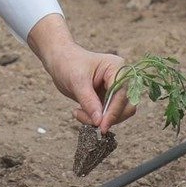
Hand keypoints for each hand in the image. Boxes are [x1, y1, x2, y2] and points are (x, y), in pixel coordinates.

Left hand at [27, 15, 133, 130]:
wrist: (59, 60)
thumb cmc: (68, 63)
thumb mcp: (77, 82)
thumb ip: (89, 101)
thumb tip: (99, 121)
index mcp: (117, 68)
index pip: (121, 94)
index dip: (113, 112)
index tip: (101, 126)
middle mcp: (120, 79)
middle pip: (126, 106)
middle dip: (108, 118)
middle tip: (87, 121)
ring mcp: (115, 89)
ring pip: (118, 113)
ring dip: (100, 120)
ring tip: (79, 114)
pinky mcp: (107, 98)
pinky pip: (108, 115)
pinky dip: (95, 119)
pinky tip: (80, 112)